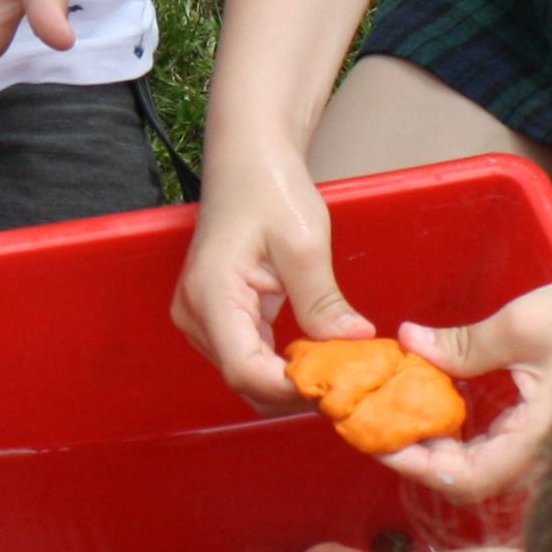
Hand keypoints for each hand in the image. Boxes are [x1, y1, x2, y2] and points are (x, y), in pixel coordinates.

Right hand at [171, 123, 377, 410]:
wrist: (248, 160)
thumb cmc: (270, 188)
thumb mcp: (304, 242)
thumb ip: (323, 301)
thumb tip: (355, 343)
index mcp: (211, 295)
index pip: (246, 369)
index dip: (292, 389)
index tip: (339, 388)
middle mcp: (196, 314)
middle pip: (244, 379)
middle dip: (296, 391)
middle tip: (350, 385)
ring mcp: (202, 318)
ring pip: (247, 374)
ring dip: (291, 382)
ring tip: (339, 372)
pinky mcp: (217, 316)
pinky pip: (249, 356)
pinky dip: (282, 366)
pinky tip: (318, 360)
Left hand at [379, 264, 551, 502]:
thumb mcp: (523, 325)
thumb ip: (463, 345)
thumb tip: (410, 343)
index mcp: (542, 442)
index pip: (465, 478)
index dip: (416, 464)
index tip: (377, 440)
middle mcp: (550, 458)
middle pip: (473, 480)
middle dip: (423, 455)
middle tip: (382, 425)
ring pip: (489, 468)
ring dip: (445, 446)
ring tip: (409, 413)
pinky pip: (507, 451)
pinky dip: (471, 436)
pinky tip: (452, 409)